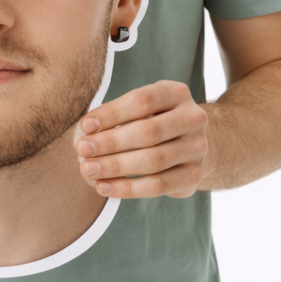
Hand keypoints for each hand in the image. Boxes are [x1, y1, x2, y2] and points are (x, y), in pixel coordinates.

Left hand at [74, 80, 208, 198]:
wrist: (190, 144)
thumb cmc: (154, 120)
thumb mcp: (142, 107)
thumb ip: (117, 115)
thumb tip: (85, 132)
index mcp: (177, 93)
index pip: (142, 100)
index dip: (112, 113)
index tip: (85, 125)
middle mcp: (193, 118)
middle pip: (148, 132)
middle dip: (110, 142)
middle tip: (82, 149)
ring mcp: (197, 149)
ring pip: (153, 160)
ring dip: (115, 166)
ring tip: (88, 170)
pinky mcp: (194, 176)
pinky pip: (158, 186)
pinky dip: (127, 188)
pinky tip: (104, 186)